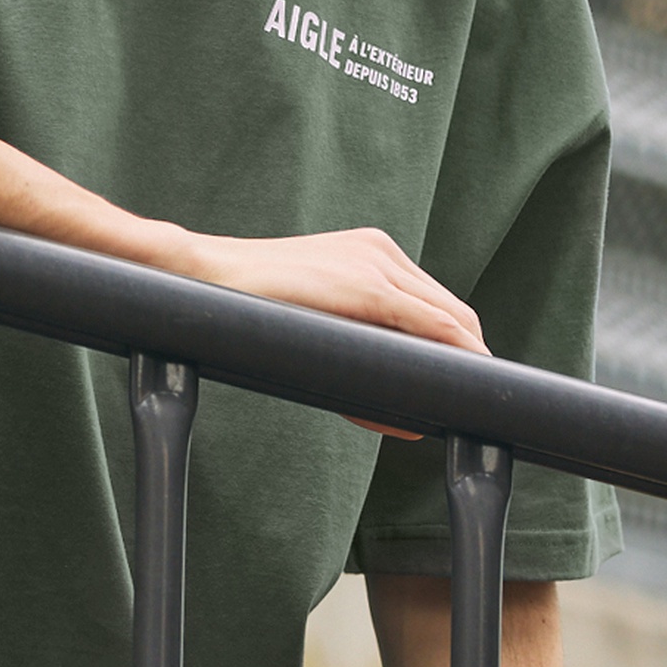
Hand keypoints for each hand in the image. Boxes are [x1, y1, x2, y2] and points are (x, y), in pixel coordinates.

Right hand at [175, 225, 483, 436]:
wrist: (201, 276)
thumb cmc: (247, 308)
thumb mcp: (312, 326)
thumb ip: (352, 353)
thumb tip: (398, 416)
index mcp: (368, 254)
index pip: (430, 305)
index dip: (453, 347)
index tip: (459, 382)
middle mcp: (379, 251)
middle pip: (449, 312)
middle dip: (463, 358)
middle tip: (464, 403)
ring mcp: (376, 263)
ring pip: (449, 320)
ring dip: (461, 361)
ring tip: (460, 402)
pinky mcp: (367, 286)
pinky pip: (432, 324)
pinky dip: (457, 352)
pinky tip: (464, 379)